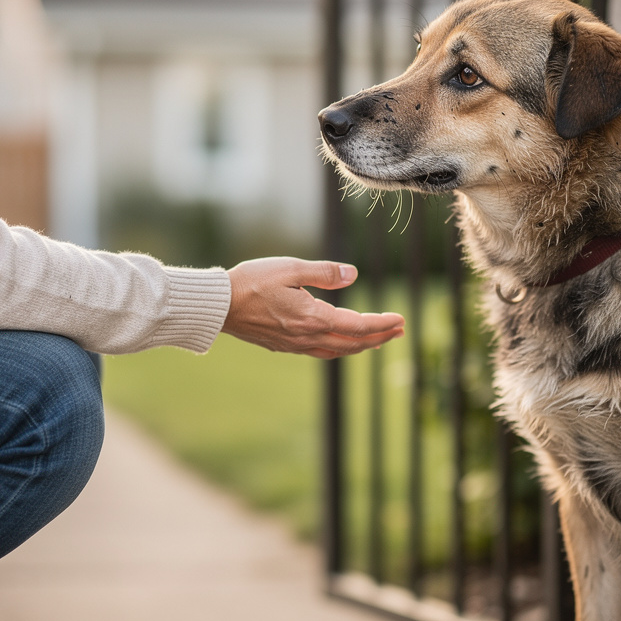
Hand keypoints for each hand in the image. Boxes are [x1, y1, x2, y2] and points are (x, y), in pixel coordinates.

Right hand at [222, 257, 404, 358]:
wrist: (219, 306)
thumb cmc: (252, 281)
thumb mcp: (291, 268)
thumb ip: (325, 272)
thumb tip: (354, 275)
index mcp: (313, 318)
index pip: (358, 326)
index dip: (382, 323)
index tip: (400, 319)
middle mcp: (307, 337)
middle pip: (353, 343)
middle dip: (380, 337)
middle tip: (400, 330)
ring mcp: (295, 345)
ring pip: (338, 351)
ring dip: (362, 346)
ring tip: (378, 340)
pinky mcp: (284, 346)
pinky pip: (321, 353)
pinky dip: (340, 349)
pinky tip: (342, 344)